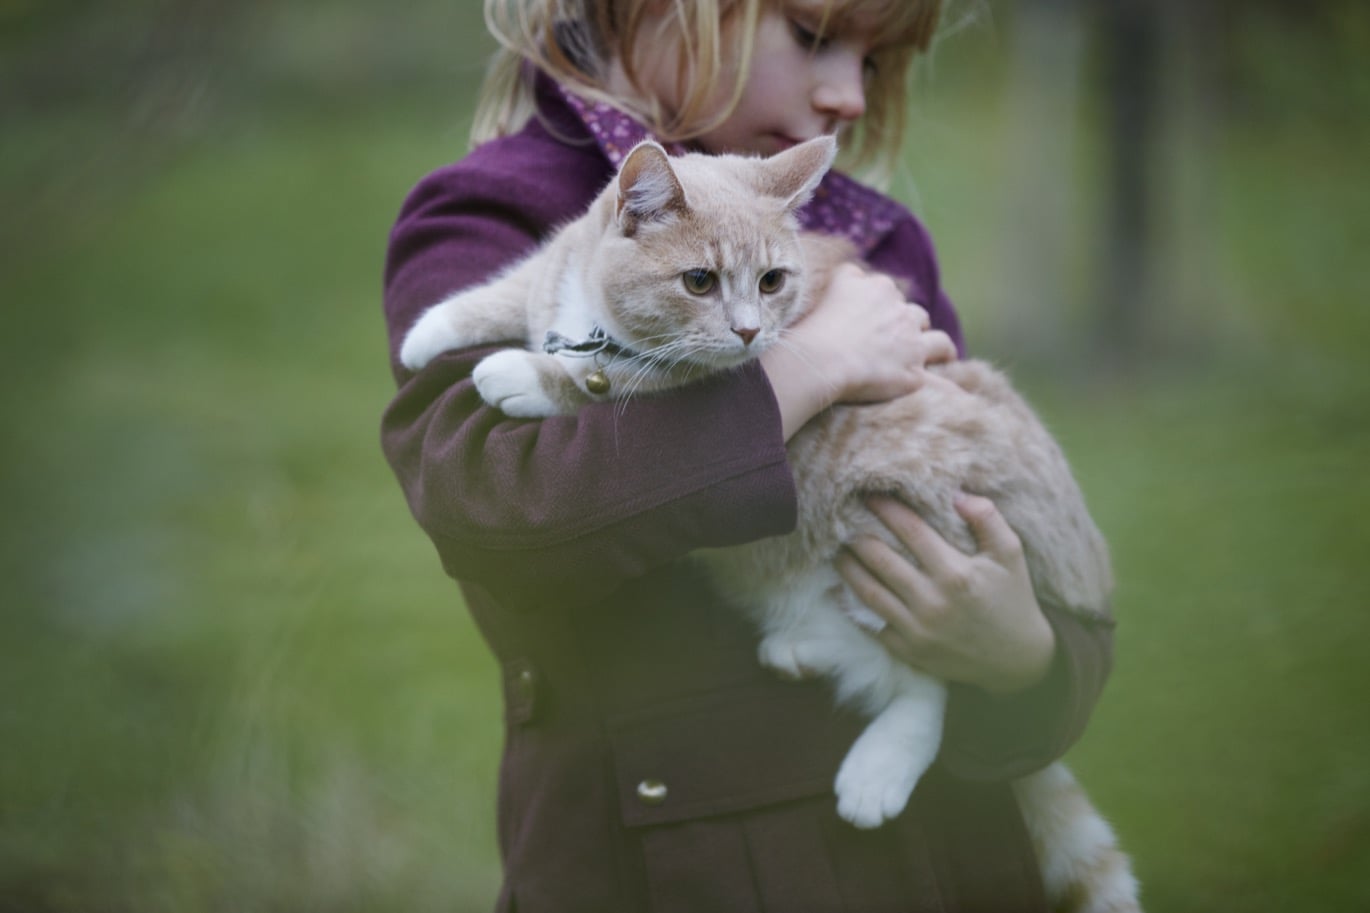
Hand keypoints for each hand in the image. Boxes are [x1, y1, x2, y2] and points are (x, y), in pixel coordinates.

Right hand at [761, 263, 955, 438]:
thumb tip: (857, 272)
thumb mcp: (832, 283)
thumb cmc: (818, 324)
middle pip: (915, 315)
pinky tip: (960, 397)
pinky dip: (950, 389)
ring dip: (939, 348)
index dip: (883, 306)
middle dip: (910, 325)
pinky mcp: (912, 375)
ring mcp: (911, 345)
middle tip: (898, 341)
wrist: (821, 358)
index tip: (874, 318)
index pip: (888, 293)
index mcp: (880, 289)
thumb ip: (849, 274)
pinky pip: (940, 383)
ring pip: (938, 342)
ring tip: (939, 357)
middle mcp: (901, 313)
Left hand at [835, 494, 1055, 693]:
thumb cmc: (1013, 600)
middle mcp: (932, 601)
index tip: (870, 495)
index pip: (910, 531)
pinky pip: (871, 624)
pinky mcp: (908, 650)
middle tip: (841, 518)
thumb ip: (987, 519)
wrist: (1016, 660)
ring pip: (868, 591)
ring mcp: (917, 629)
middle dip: (858, 535)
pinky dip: (852, 606)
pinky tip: (841, 590)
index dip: (887, 510)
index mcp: (956, 573)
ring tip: (836, 549)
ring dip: (847, 567)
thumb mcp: (1011, 555)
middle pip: (880, 559)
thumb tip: (956, 495)